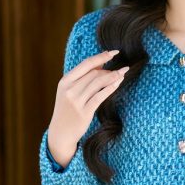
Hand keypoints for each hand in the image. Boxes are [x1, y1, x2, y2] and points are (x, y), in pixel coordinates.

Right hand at [46, 49, 128, 165]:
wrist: (61, 132)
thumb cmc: (67, 110)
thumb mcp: (69, 91)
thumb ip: (82, 77)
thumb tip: (100, 62)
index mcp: (65, 81)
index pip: (86, 64)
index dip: (101, 56)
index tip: (114, 52)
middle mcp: (69, 90)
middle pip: (94, 73)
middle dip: (109, 70)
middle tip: (121, 69)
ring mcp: (76, 101)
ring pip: (98, 83)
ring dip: (113, 77)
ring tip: (123, 73)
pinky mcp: (84, 112)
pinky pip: (100, 96)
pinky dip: (111, 88)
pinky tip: (118, 83)